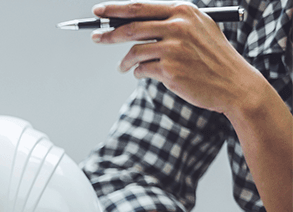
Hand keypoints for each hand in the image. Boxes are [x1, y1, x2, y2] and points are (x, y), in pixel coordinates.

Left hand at [90, 1, 266, 114]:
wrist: (236, 84)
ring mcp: (173, 49)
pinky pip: (141, 70)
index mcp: (184, 12)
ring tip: (123, 67)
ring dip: (124, 61)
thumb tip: (130, 21)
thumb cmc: (214, 56)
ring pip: (133, 51)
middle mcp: (178, 27)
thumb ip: (171, 21)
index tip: (97, 11)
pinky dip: (138, 73)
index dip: (114, 9)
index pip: (139, 7)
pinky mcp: (170, 70)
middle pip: (130, 28)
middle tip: (95, 37)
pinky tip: (143, 74)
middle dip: (108, 34)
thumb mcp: (199, 28)